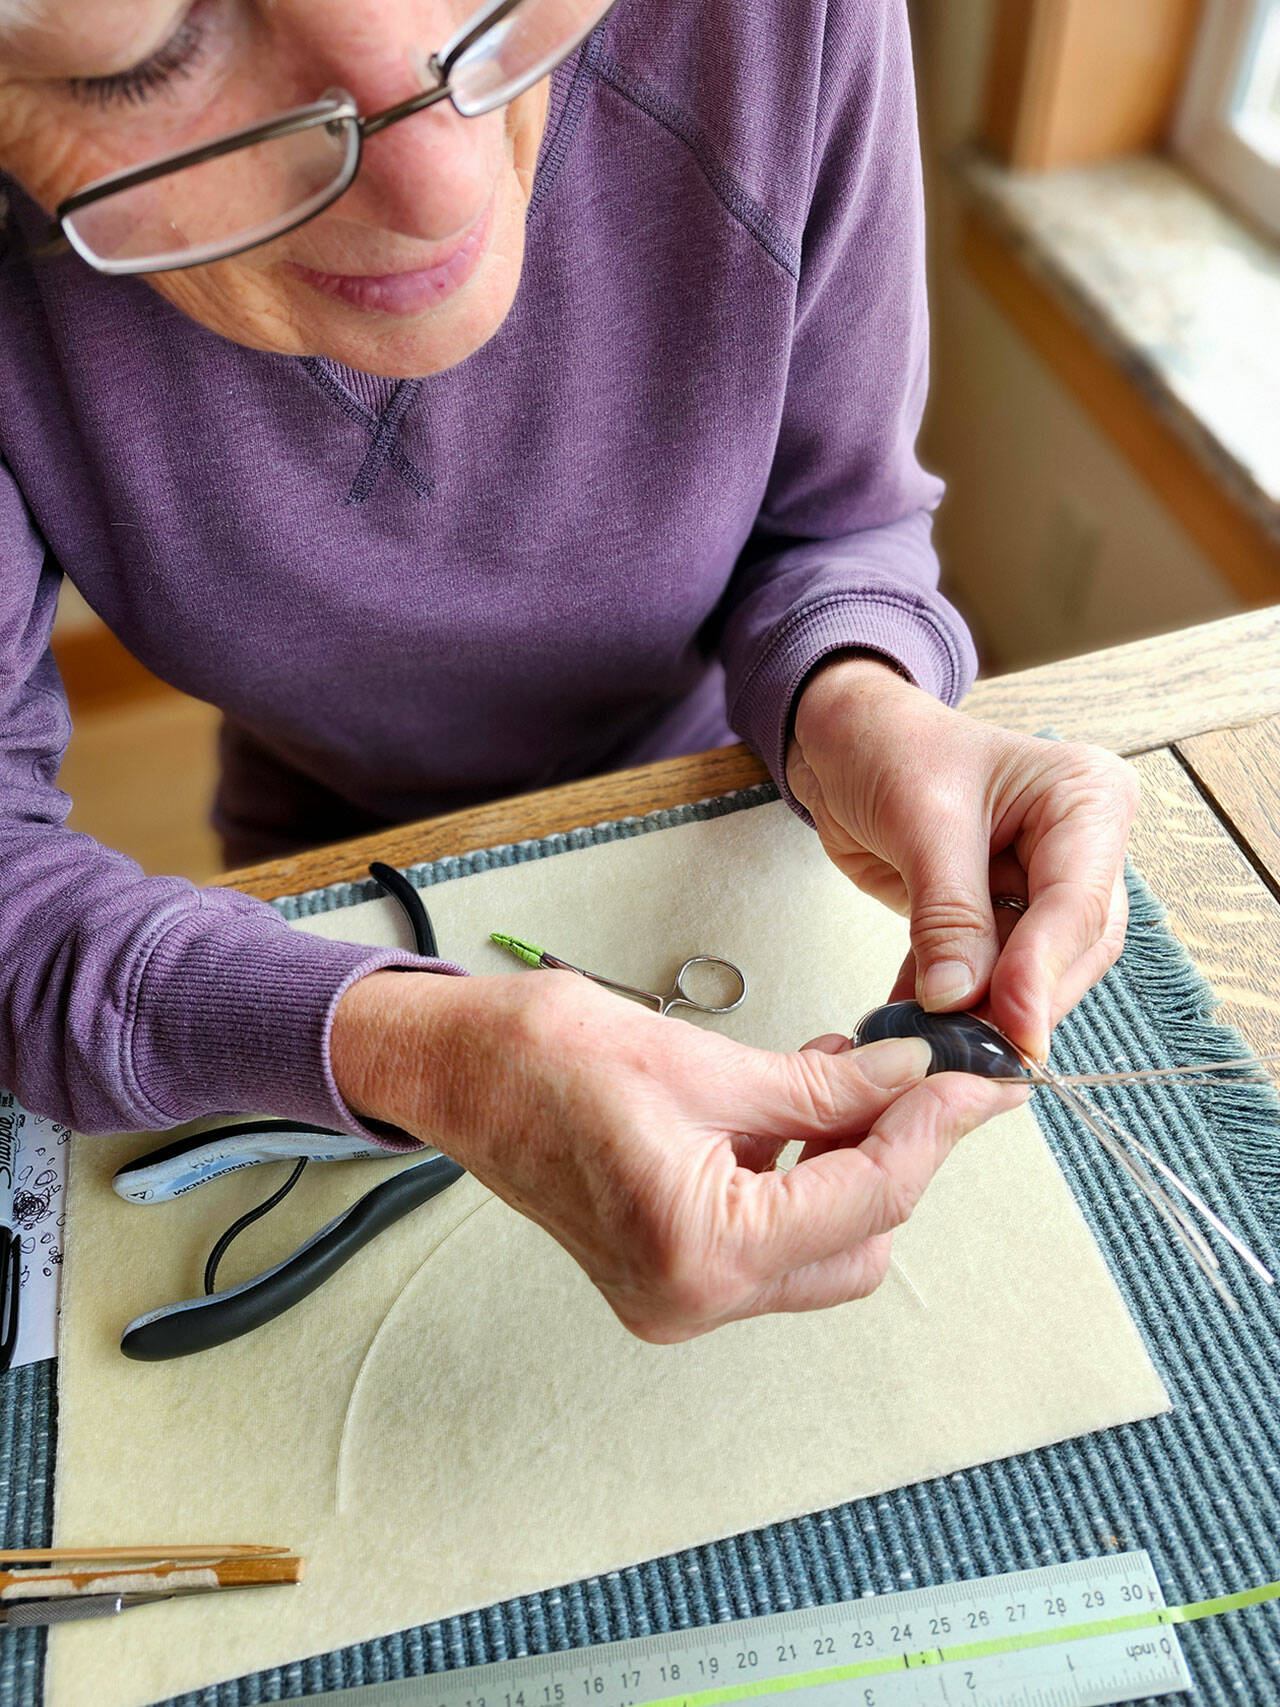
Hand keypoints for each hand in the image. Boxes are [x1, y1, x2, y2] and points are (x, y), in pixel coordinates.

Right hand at [331, 968, 1019, 1341]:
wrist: (455, 1072)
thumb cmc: (544, 1058)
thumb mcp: (705, 1062)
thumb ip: (823, 1085)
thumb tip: (910, 1075)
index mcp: (699, 1249)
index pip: (867, 1196)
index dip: (935, 1128)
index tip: (980, 1081)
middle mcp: (691, 1297)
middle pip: (858, 1239)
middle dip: (897, 1153)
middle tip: (913, 1071)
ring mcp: (677, 1296)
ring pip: (823, 1248)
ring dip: (850, 1165)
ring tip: (849, 1075)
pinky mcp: (668, 1274)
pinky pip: (772, 1240)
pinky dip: (802, 1177)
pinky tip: (801, 1107)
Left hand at [787, 656, 1139, 1060]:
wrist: (844, 741)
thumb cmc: (888, 745)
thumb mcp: (920, 820)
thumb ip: (946, 913)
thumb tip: (959, 997)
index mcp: (1086, 798)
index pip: (1077, 901)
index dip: (1044, 970)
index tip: (1012, 1026)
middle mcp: (1079, 845)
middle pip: (1072, 948)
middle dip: (1020, 1001)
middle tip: (973, 1050)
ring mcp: (1041, 884)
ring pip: (1034, 971)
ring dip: (982, 1011)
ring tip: (934, 1040)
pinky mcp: (999, 915)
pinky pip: (986, 973)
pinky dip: (948, 1001)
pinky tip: (910, 1022)